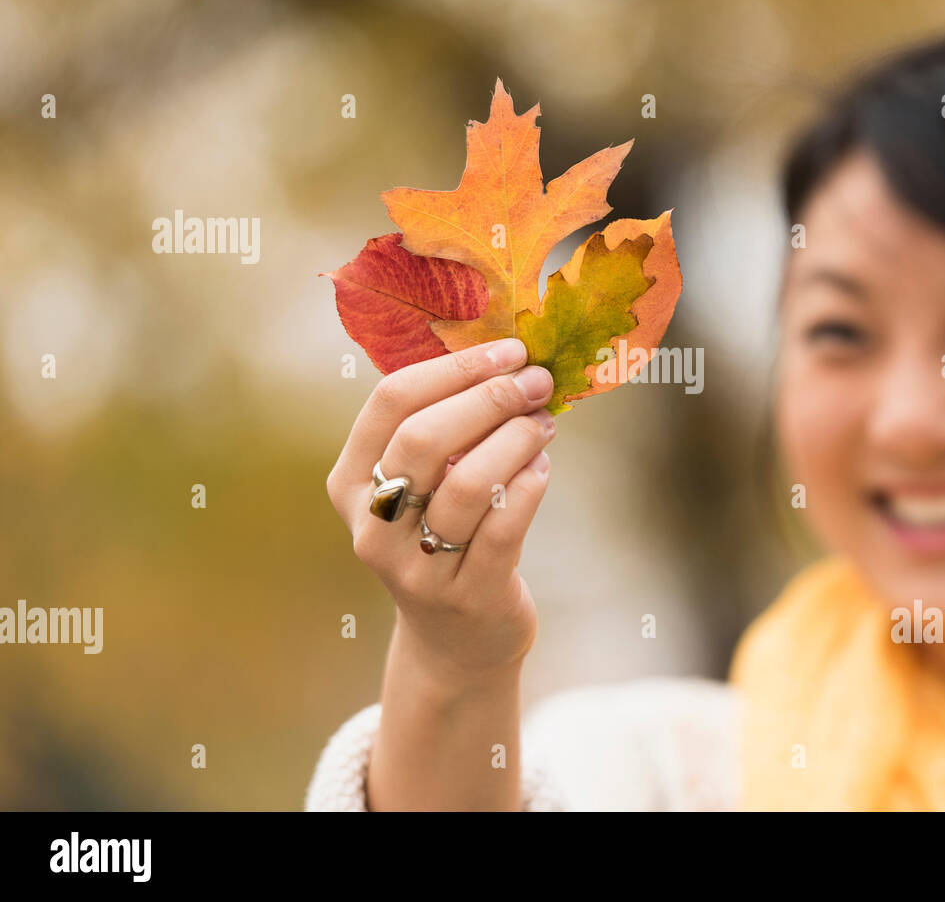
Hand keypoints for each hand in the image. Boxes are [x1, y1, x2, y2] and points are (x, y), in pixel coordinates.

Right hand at [326, 338, 554, 684]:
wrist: (457, 642)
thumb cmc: (445, 539)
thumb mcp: (424, 486)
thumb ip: (446, 427)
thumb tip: (509, 358)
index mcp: (350, 483)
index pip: (391, 403)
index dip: (455, 368)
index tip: (509, 350)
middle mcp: (372, 526)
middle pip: (424, 438)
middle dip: (489, 399)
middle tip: (536, 382)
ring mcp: (415, 568)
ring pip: (467, 484)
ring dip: (516, 440)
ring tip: (545, 424)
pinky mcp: (468, 596)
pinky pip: (503, 527)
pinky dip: (530, 487)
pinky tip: (543, 469)